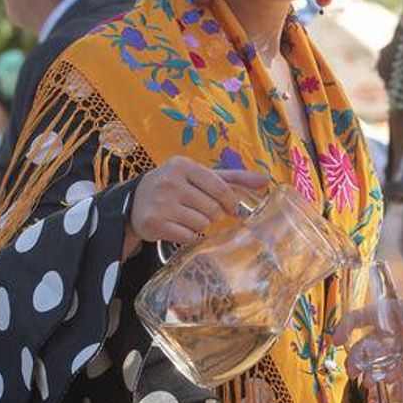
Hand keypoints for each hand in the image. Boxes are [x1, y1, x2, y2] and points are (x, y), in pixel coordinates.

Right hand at [126, 156, 269, 255]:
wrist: (136, 201)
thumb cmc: (176, 186)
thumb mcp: (200, 176)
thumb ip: (233, 178)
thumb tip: (266, 180)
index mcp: (183, 165)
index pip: (221, 187)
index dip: (231, 202)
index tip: (232, 208)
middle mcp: (170, 181)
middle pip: (212, 208)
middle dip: (213, 214)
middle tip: (201, 211)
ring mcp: (161, 203)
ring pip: (201, 223)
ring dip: (200, 225)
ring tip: (187, 217)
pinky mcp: (155, 223)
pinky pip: (188, 236)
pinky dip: (189, 236)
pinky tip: (178, 227)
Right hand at [333, 294, 402, 377]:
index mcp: (393, 313)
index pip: (363, 317)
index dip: (346, 327)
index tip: (336, 340)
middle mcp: (392, 332)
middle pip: (366, 344)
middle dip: (355, 357)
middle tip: (351, 370)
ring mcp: (402, 349)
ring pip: (378, 361)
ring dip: (368, 371)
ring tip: (365, 383)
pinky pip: (397, 372)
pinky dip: (388, 378)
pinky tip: (383, 384)